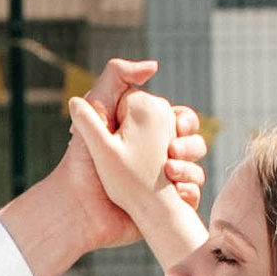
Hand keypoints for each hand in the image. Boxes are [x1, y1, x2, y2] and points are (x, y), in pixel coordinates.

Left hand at [63, 86, 208, 270]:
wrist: (79, 208)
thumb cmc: (82, 159)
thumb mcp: (96, 108)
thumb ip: (117, 76)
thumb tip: (154, 67)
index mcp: (146, 133)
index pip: (180, 119)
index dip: (183, 120)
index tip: (175, 124)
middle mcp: (158, 156)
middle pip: (194, 143)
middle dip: (190, 145)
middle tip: (171, 151)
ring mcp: (164, 183)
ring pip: (197, 170)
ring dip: (190, 169)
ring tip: (169, 173)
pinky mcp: (165, 207)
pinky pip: (192, 197)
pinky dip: (188, 193)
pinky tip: (173, 192)